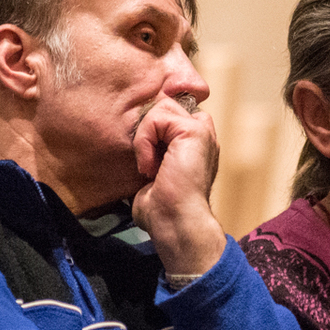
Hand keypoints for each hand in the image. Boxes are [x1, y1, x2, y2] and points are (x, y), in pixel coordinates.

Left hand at [131, 94, 227, 276]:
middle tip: (145, 162)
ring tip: (148, 165)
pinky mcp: (195, 131)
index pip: (169, 112)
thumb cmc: (161, 210)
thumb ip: (148, 153)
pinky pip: (158, 117)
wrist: (175, 223)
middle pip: (164, 105)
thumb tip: (127, 145)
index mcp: (194, 145)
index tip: (143, 155)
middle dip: (146, 128)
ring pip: (160, 107)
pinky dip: (145, 140)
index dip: (151, 124)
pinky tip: (149, 166)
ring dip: (144, 136)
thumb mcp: (151, 174)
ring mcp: (202, 131)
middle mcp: (202, 135)